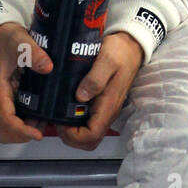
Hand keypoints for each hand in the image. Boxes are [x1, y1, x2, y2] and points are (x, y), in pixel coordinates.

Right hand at [0, 21, 52, 143]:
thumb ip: (33, 52)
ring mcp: (0, 100)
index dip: (21, 130)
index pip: (5, 120)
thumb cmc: (5, 38)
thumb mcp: (19, 40)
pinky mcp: (6, 99)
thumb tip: (48, 67)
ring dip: (24, 130)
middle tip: (42, 127)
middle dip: (22, 134)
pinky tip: (39, 114)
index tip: (38, 133)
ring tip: (43, 122)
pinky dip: (24, 123)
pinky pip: (12, 119)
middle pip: (4, 130)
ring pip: (7, 128)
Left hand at [58, 31, 143, 151]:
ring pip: (87, 134)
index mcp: (109, 105)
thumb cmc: (120, 52)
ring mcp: (104, 109)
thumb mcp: (106, 60)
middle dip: (70, 137)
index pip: (92, 135)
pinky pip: (87, 122)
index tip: (60, 122)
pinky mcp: (100, 104)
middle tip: (57, 120)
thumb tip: (80, 96)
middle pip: (89, 141)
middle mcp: (107, 112)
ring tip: (58, 114)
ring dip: (71, 131)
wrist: (130, 46)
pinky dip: (73, 121)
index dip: (73, 136)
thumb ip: (94, 79)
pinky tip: (64, 107)